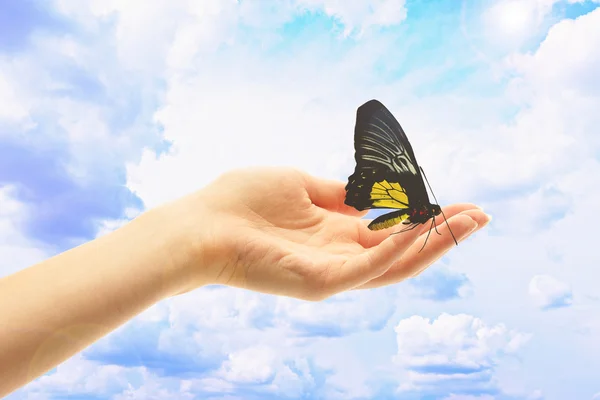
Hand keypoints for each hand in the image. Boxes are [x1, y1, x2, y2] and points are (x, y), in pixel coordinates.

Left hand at [169, 167, 489, 300]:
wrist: (202, 223)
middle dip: (443, 233)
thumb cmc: (243, 200)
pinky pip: (368, 269)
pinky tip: (421, 229)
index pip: (391, 229)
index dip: (425, 217)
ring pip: (395, 264)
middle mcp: (339, 256)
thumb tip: (368, 189)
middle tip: (481, 215)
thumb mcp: (302, 186)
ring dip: (433, 243)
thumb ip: (338, 194)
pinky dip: (398, 250)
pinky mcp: (319, 282)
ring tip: (469, 221)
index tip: (457, 201)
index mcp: (335, 233)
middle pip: (403, 250)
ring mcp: (331, 272)